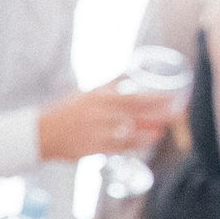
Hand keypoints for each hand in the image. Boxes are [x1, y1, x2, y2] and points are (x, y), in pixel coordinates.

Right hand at [37, 83, 172, 161]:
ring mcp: (99, 133)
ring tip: (161, 132)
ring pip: (131, 133)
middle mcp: (103, 115)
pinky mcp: (95, 148)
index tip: (174, 97)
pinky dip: (135, 145)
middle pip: (138, 116)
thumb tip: (131, 70)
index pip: (136, 97)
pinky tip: (145, 143)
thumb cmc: (66, 110)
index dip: (157, 99)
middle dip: (160, 116)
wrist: (41, 133)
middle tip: (178, 115)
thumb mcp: (88, 92)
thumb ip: (111, 83)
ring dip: (149, 133)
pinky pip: (121, 147)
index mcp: (102, 98)